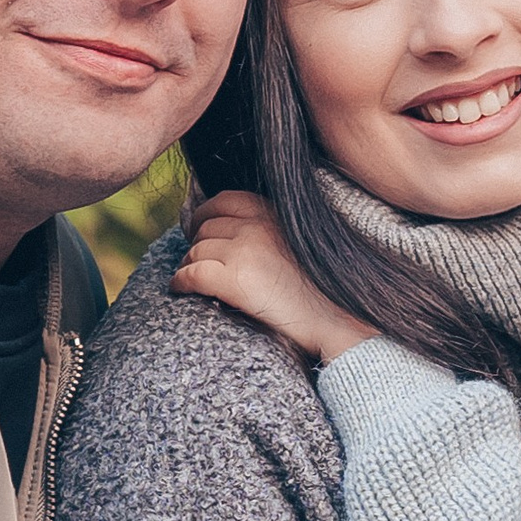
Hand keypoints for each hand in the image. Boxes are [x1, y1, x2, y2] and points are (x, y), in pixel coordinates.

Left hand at [171, 191, 378, 362]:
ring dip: (188, 264)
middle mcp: (258, 225)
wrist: (339, 321)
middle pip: (206, 226)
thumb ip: (271, 233)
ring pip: (195, 250)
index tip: (200, 228)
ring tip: (190, 278)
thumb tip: (234, 233)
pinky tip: (181, 289)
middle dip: (197, 242)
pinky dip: (181, 282)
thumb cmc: (325, 291)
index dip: (206, 213)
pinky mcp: (235, 280)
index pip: (226, 199)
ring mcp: (245, 250)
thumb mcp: (301, 244)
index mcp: (275, 213)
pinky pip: (192, 274)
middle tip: (195, 259)